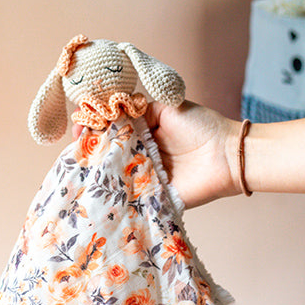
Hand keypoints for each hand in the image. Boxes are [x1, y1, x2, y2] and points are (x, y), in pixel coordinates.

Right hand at [73, 100, 241, 207]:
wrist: (227, 156)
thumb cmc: (203, 127)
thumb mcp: (167, 108)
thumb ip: (138, 109)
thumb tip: (112, 113)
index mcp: (144, 132)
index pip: (111, 129)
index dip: (93, 127)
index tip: (81, 126)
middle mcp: (141, 154)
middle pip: (108, 152)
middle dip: (89, 149)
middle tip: (77, 145)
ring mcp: (144, 176)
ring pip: (113, 173)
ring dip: (96, 169)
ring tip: (81, 163)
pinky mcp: (152, 196)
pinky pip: (128, 195)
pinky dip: (113, 193)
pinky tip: (96, 186)